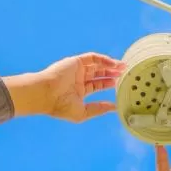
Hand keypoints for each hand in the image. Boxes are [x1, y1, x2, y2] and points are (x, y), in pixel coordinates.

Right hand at [4, 52, 126, 121]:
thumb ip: (99, 109)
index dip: (108, 84)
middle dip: (112, 74)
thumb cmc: (61, 106)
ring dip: (110, 65)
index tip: (121, 85)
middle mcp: (77, 79)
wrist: (45, 94)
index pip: (97, 86)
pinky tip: (113, 64)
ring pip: (97, 65)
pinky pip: (92, 58)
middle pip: (99, 74)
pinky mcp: (75, 62)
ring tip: (123, 67)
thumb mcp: (83, 112)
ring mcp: (76, 70)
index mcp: (78, 91)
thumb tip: (114, 108)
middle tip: (125, 74)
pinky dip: (103, 59)